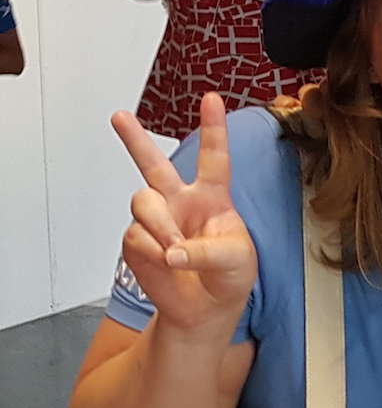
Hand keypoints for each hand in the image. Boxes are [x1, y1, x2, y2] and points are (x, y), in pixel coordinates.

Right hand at [110, 92, 256, 342]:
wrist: (205, 309)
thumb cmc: (229, 277)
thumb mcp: (237, 261)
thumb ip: (209, 251)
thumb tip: (173, 251)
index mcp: (213, 197)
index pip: (214, 157)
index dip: (213, 128)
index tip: (211, 98)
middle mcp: (181, 201)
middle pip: (153, 164)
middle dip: (135, 139)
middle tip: (119, 116)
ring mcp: (157, 220)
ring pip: (142, 202)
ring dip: (160, 226)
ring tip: (175, 250)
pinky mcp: (137, 241)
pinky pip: (136, 236)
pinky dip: (152, 251)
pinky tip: (165, 262)